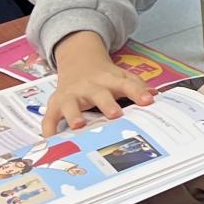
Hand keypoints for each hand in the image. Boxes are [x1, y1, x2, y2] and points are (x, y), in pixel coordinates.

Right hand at [41, 32, 155, 134]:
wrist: (79, 62)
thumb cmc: (104, 78)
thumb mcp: (121, 77)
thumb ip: (136, 87)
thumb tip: (155, 97)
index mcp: (109, 80)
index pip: (126, 84)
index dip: (137, 92)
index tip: (148, 101)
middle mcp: (89, 86)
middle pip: (98, 93)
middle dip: (106, 103)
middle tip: (115, 115)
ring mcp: (71, 94)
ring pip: (70, 103)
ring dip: (73, 113)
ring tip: (78, 125)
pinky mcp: (56, 103)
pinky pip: (49, 117)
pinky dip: (48, 128)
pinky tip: (50, 141)